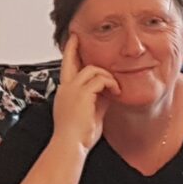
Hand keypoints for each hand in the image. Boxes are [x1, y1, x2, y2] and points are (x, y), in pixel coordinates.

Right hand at [55, 34, 117, 156]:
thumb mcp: (89, 113)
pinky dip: (111, 83)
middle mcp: (66, 88)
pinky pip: (100, 79)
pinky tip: (116, 92)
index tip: (73, 40)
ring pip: (92, 69)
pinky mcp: (82, 94)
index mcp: (65, 93)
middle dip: (75, 48)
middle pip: (72, 61)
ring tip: (115, 88)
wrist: (70, 145)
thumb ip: (97, 100)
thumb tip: (108, 93)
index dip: (70, 53)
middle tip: (80, 38)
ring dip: (107, 76)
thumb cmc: (78, 136)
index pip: (66, 68)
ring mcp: (72, 89)